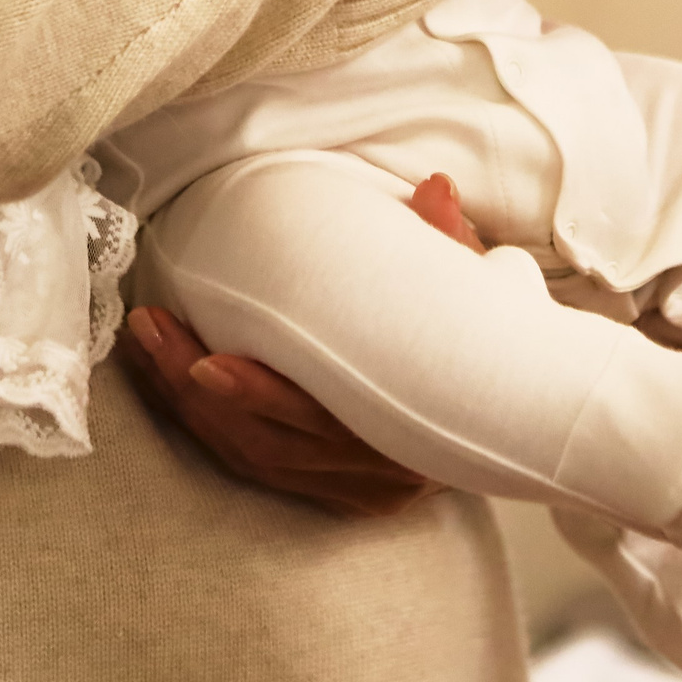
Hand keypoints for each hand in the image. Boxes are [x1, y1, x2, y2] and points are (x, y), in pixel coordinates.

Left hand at [118, 174, 484, 515]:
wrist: (535, 418)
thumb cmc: (499, 344)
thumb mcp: (485, 292)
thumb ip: (451, 247)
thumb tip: (433, 187)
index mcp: (420, 431)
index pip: (326, 424)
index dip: (262, 398)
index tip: (208, 363)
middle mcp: (386, 474)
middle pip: (269, 445)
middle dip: (196, 391)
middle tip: (151, 330)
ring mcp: (359, 489)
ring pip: (252, 458)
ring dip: (187, 405)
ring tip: (146, 341)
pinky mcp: (339, 493)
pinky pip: (255, 464)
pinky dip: (207, 422)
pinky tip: (171, 376)